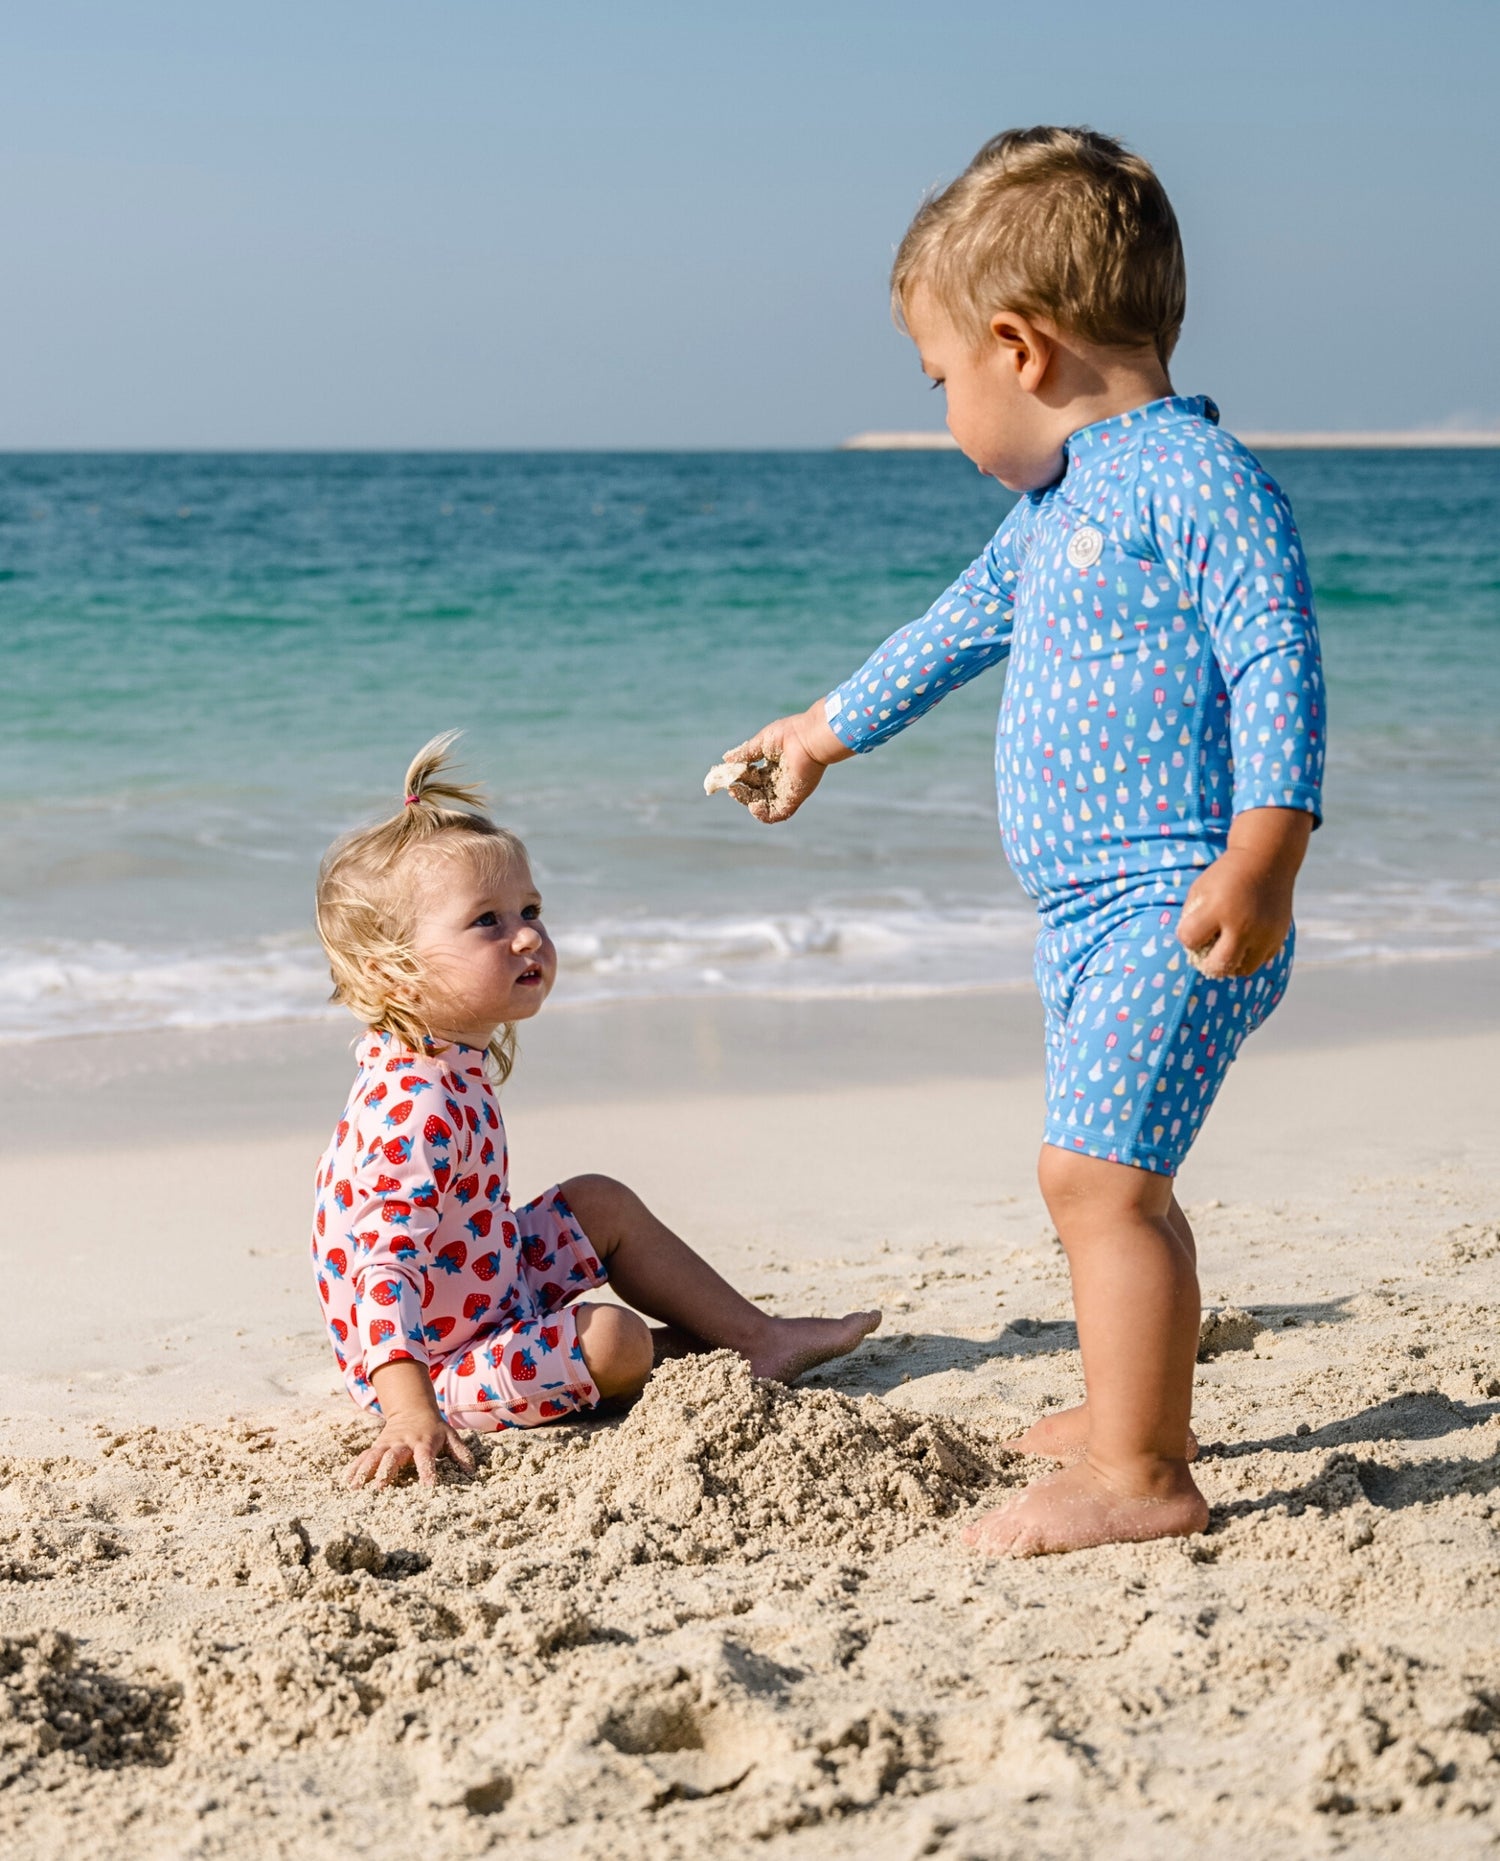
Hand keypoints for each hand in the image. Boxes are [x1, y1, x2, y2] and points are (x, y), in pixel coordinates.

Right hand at [346, 1360, 475, 1488]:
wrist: (413, 1409)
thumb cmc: (435, 1429)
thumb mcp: (450, 1436)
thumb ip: (461, 1453)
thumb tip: (472, 1473)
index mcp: (424, 1442)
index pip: (426, 1457)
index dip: (427, 1471)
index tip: (427, 1487)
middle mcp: (404, 1442)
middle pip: (394, 1455)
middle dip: (387, 1470)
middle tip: (380, 1487)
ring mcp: (388, 1443)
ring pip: (375, 1455)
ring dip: (365, 1470)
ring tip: (356, 1487)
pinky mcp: (377, 1445)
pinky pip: (364, 1456)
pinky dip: (356, 1468)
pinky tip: (348, 1482)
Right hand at [720, 700, 851, 823]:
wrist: (809, 738)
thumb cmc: (789, 734)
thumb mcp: (761, 743)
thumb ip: (745, 754)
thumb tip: (726, 760)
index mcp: (774, 766)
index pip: (753, 778)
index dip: (740, 779)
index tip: (727, 776)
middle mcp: (780, 780)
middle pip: (756, 792)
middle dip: (741, 791)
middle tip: (731, 786)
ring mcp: (787, 790)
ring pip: (763, 804)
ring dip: (748, 802)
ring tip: (738, 792)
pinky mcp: (793, 798)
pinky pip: (777, 814)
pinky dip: (763, 814)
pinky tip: (753, 805)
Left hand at [1177, 808, 1311, 978]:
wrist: (1267, 860)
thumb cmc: (1226, 877)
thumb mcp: (1201, 889)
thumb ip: (1191, 919)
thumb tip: (1191, 951)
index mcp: (1218, 908)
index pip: (1190, 939)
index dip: (1186, 936)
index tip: (1191, 927)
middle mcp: (1243, 924)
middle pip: (1218, 966)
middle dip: (1206, 964)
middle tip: (1205, 954)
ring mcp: (1264, 933)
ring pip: (1242, 969)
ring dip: (1229, 964)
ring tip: (1224, 950)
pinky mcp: (1279, 937)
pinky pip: (1260, 961)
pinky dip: (1248, 956)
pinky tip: (1242, 942)